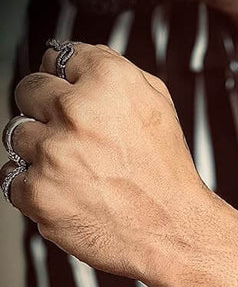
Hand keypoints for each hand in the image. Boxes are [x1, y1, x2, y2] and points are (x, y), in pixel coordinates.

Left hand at [1, 43, 210, 277]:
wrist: (173, 229)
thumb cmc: (168, 173)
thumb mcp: (158, 106)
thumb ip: (116, 72)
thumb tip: (75, 60)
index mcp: (110, 81)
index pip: (59, 56)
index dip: (65, 77)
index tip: (68, 91)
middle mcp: (77, 110)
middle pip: (28, 89)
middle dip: (46, 108)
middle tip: (74, 135)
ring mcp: (53, 152)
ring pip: (16, 133)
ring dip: (40, 148)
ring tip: (78, 170)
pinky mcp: (36, 191)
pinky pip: (12, 176)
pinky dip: (34, 184)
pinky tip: (68, 192)